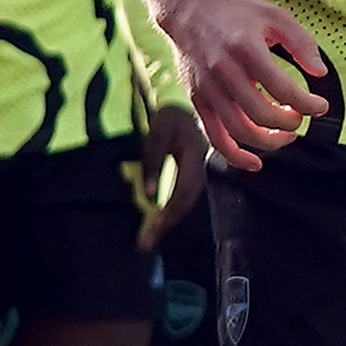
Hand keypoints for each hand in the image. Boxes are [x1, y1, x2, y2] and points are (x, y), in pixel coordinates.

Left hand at [136, 102, 207, 242]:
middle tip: (144, 245)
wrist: (183, 100)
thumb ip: (153, 159)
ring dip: (169, 220)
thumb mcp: (157, 130)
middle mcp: (201, 165)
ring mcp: (199, 168)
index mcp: (195, 154)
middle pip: (186, 201)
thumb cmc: (168, 113)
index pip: (184, 190)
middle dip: (166, 224)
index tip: (152, 228)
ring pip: (187, 200)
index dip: (168, 211)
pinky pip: (185, 194)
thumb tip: (149, 195)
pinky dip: (172, 209)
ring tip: (150, 237)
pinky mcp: (193, 170)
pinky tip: (160, 219)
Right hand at [162, 0, 333, 171]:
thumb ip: (301, 43)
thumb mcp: (276, 16)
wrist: (190, 10)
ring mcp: (208, 89)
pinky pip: (215, 137)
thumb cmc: (237, 13)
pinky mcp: (197, 100)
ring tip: (286, 136)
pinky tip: (255, 162)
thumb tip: (320, 72)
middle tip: (300, 118)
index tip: (320, 106)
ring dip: (268, 142)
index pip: (283, 88)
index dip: (307, 103)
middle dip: (289, 123)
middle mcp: (224, 72)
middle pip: (261, 114)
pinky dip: (235, 156)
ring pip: (239, 131)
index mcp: (246, 49)